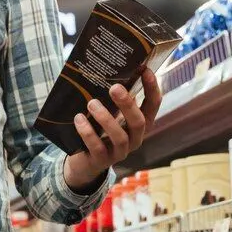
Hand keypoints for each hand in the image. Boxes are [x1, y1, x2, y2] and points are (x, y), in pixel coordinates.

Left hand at [63, 67, 163, 191]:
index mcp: (139, 124)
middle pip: (139, 122)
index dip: (152, 88)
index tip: (146, 70)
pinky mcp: (101, 160)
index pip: (153, 106)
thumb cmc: (99, 129)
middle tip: (115, 88)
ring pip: (119, 137)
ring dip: (106, 119)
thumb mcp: (110, 113)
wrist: (84, 161)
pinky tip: (79, 119)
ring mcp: (119, 152)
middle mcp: (134, 139)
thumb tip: (111, 70)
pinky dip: (88, 132)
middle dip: (127, 104)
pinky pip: (97, 147)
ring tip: (92, 104)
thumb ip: (113, 98)